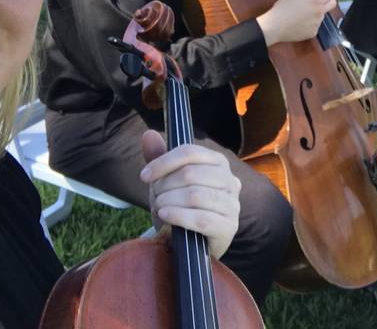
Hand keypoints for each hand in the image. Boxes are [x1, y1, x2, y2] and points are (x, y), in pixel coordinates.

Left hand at [140, 130, 240, 258]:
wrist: (192, 243)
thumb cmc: (181, 206)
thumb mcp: (168, 182)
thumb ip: (160, 158)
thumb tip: (148, 133)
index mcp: (218, 162)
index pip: (189, 152)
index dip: (164, 162)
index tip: (144, 176)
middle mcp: (230, 180)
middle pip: (191, 174)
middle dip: (165, 185)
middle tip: (155, 197)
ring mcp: (232, 205)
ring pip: (195, 196)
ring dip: (169, 201)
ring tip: (159, 208)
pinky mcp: (229, 227)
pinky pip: (201, 219)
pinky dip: (178, 216)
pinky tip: (165, 216)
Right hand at [256, 0, 335, 46]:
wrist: (275, 27)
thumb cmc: (281, 9)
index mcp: (315, 0)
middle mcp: (319, 12)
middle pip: (332, 4)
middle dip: (327, 1)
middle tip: (316, 1)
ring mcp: (317, 23)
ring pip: (322, 15)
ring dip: (316, 13)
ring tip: (301, 14)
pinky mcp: (313, 33)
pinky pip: (315, 25)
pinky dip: (310, 23)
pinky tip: (299, 23)